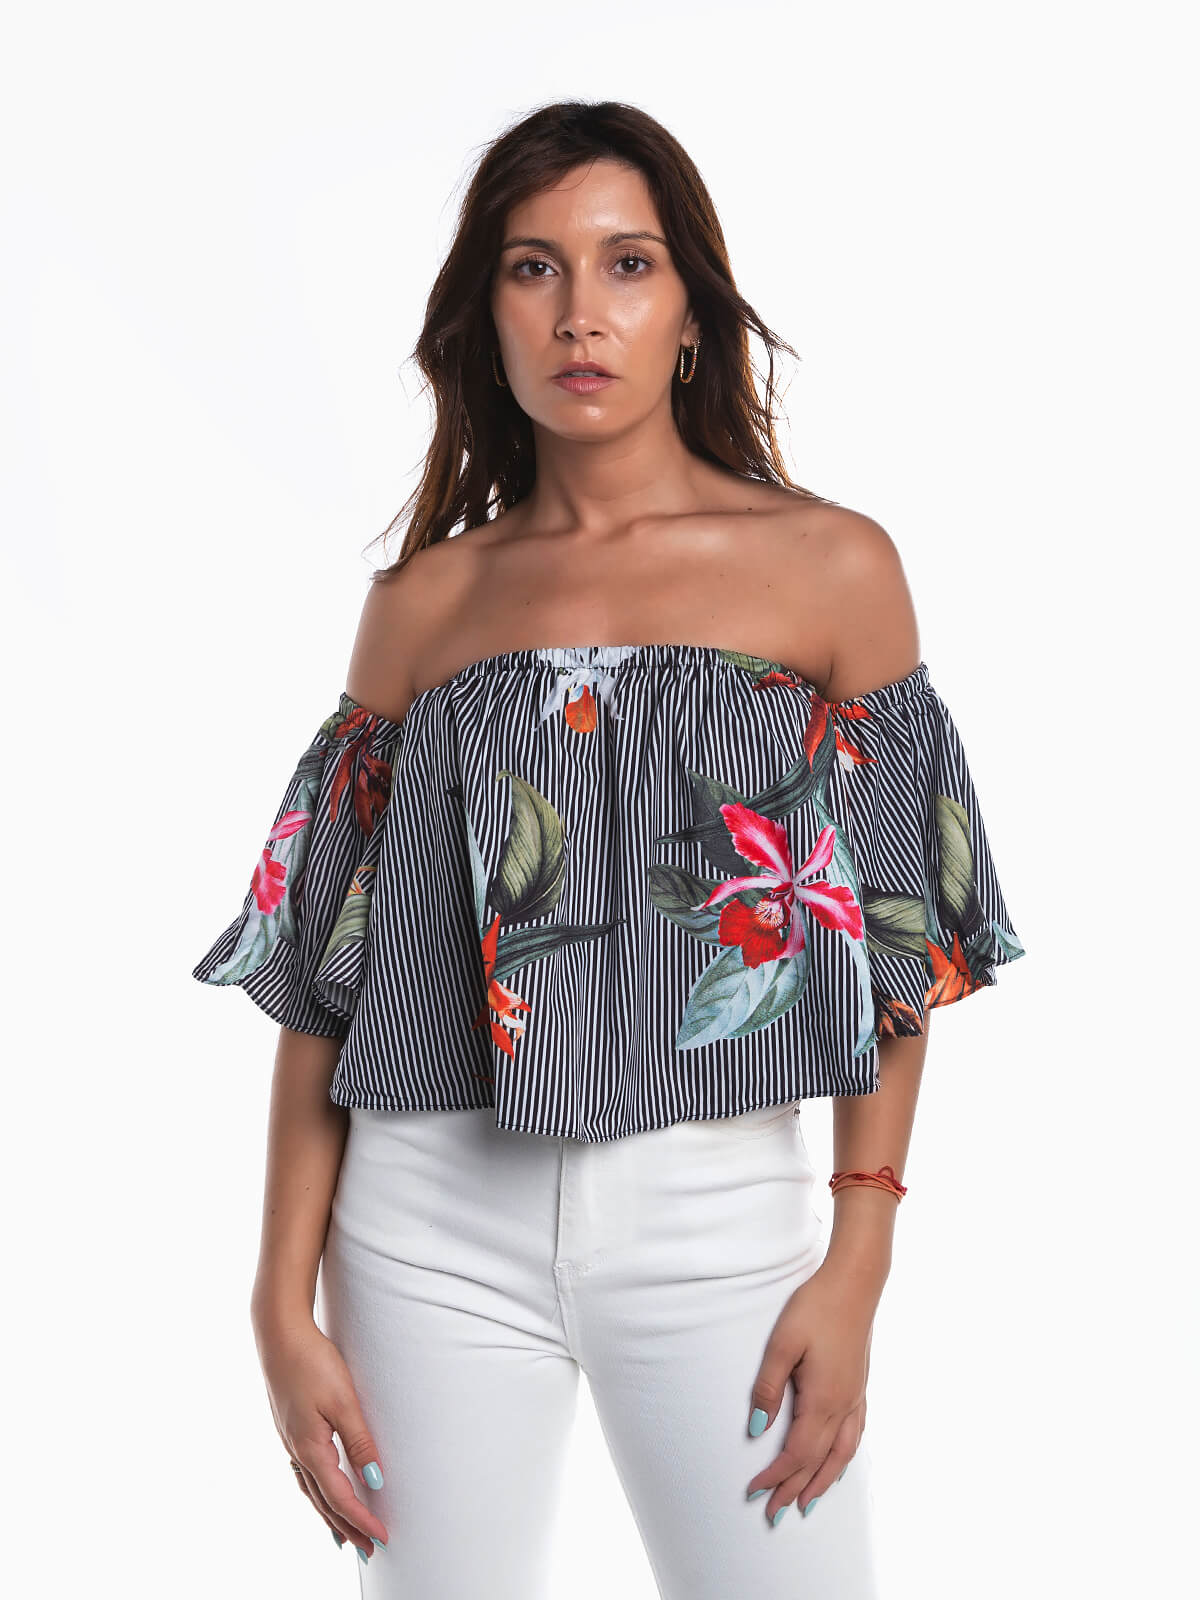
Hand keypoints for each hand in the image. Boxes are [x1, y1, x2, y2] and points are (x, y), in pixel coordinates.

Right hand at [253, 1314, 388, 1560]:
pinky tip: (320, 1486)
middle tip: (367, 1551)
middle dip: (345, 1527)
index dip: (361, 1520)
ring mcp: (289, 1438)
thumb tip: (374, 1480)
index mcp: (310, 1449)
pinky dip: (316, 1489)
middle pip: (323, 1501)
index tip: (381, 1539)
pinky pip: (304, 1470)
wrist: (279, 1333)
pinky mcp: (289, 1425)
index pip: (340, 1497)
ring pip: (311, 1488)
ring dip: (329, 1512)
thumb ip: (359, 1442)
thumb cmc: (312, 1361)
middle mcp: (296, 1450)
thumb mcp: (343, 1401)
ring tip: (342, 1532)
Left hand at [744, 1261, 877, 1521]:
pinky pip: (853, 1436)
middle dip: (794, 1490)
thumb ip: (768, 1387)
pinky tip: (837, 1462)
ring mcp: (855, 1397)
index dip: (775, 1476)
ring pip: (841, 1455)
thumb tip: (758, 1428)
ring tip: (806, 1503)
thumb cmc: (816, 1308)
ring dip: (822, 1482)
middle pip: (817, 1461)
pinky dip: (842, 1459)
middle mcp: (843, 1406)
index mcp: (823, 1400)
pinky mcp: (859, 1386)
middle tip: (774, 1515)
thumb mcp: (782, 1343)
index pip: (796, 1453)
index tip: (754, 1491)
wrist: (855, 1284)